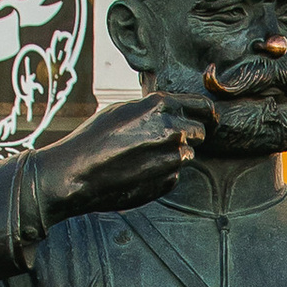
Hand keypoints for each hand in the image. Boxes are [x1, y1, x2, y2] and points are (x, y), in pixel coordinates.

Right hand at [35, 91, 203, 225]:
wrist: (75, 172)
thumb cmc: (93, 138)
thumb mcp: (122, 110)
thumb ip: (151, 109)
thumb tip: (171, 109)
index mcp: (160, 105)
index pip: (202, 105)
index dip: (208, 112)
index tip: (210, 118)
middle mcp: (171, 130)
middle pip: (200, 132)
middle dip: (190, 135)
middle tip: (167, 140)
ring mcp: (171, 158)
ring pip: (187, 155)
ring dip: (172, 155)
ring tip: (142, 157)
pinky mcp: (166, 181)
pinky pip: (174, 175)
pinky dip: (162, 173)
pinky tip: (138, 172)